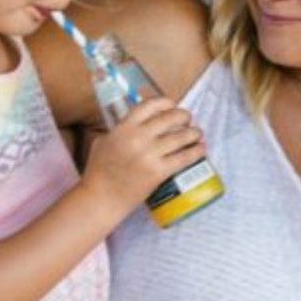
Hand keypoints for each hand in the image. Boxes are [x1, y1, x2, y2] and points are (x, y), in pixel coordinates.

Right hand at [79, 98, 207, 213]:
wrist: (101, 198)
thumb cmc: (99, 171)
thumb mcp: (103, 142)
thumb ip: (119, 129)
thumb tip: (137, 121)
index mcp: (123, 128)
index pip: (150, 106)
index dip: (165, 102)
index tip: (172, 104)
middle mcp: (138, 138)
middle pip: (170, 118)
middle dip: (184, 116)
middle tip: (188, 119)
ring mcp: (149, 155)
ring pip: (181, 136)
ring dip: (194, 133)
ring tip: (197, 133)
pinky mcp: (159, 171)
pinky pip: (184, 157)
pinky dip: (197, 151)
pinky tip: (201, 148)